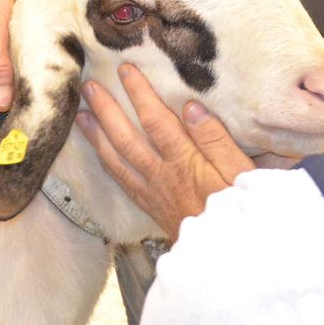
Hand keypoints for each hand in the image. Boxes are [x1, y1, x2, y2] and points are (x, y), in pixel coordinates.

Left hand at [76, 63, 255, 242]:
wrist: (231, 254)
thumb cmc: (242, 207)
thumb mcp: (241, 171)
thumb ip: (216, 139)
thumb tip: (189, 107)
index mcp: (185, 161)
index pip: (156, 121)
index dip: (139, 93)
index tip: (125, 70)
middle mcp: (162, 175)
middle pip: (126, 138)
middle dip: (107, 110)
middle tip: (89, 86)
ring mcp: (153, 192)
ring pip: (117, 160)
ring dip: (97, 136)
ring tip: (81, 114)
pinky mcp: (151, 206)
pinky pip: (122, 182)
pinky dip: (107, 164)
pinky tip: (100, 153)